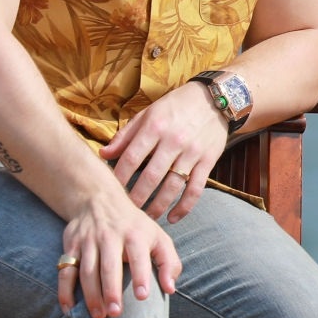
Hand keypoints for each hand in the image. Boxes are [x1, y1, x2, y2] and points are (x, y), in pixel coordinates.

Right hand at [57, 188, 182, 317]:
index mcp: (135, 235)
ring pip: (86, 270)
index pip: (138, 256)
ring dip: (90, 295)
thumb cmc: (135, 227)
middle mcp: (110, 236)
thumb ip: (169, 263)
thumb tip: (170, 289)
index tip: (142, 296)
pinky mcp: (71, 245)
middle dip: (111, 291)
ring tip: (98, 315)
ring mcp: (88, 241)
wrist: (100, 199)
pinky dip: (64, 290)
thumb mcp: (158, 237)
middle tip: (115, 313)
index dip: (140, 276)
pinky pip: (65, 270)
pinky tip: (68, 308)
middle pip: (108, 266)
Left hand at [101, 82, 228, 223]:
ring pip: (172, 186)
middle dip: (136, 197)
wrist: (215, 98)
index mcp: (155, 126)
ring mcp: (192, 152)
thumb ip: (125, 135)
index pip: (132, 157)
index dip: (119, 177)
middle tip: (126, 212)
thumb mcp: (148, 113)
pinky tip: (173, 218)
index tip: (111, 191)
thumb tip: (103, 154)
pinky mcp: (208, 161)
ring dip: (158, 206)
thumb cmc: (176, 106)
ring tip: (146, 218)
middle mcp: (173, 140)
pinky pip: (195, 189)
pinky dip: (184, 207)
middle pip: (151, 176)